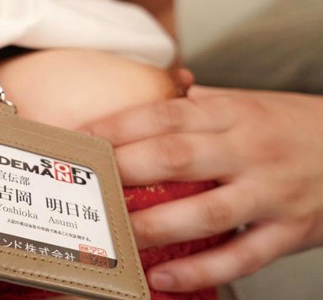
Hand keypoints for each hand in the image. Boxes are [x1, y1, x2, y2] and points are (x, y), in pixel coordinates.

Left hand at [78, 86, 322, 291]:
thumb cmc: (288, 125)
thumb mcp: (244, 102)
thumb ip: (194, 103)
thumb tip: (144, 93)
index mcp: (231, 113)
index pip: (164, 115)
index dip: (117, 126)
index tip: (80, 139)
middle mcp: (249, 150)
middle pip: (177, 158)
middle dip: (125, 171)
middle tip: (86, 186)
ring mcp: (271, 192)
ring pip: (206, 212)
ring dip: (154, 227)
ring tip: (116, 236)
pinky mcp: (290, 231)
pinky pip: (241, 256)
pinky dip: (200, 270)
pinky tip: (164, 276)